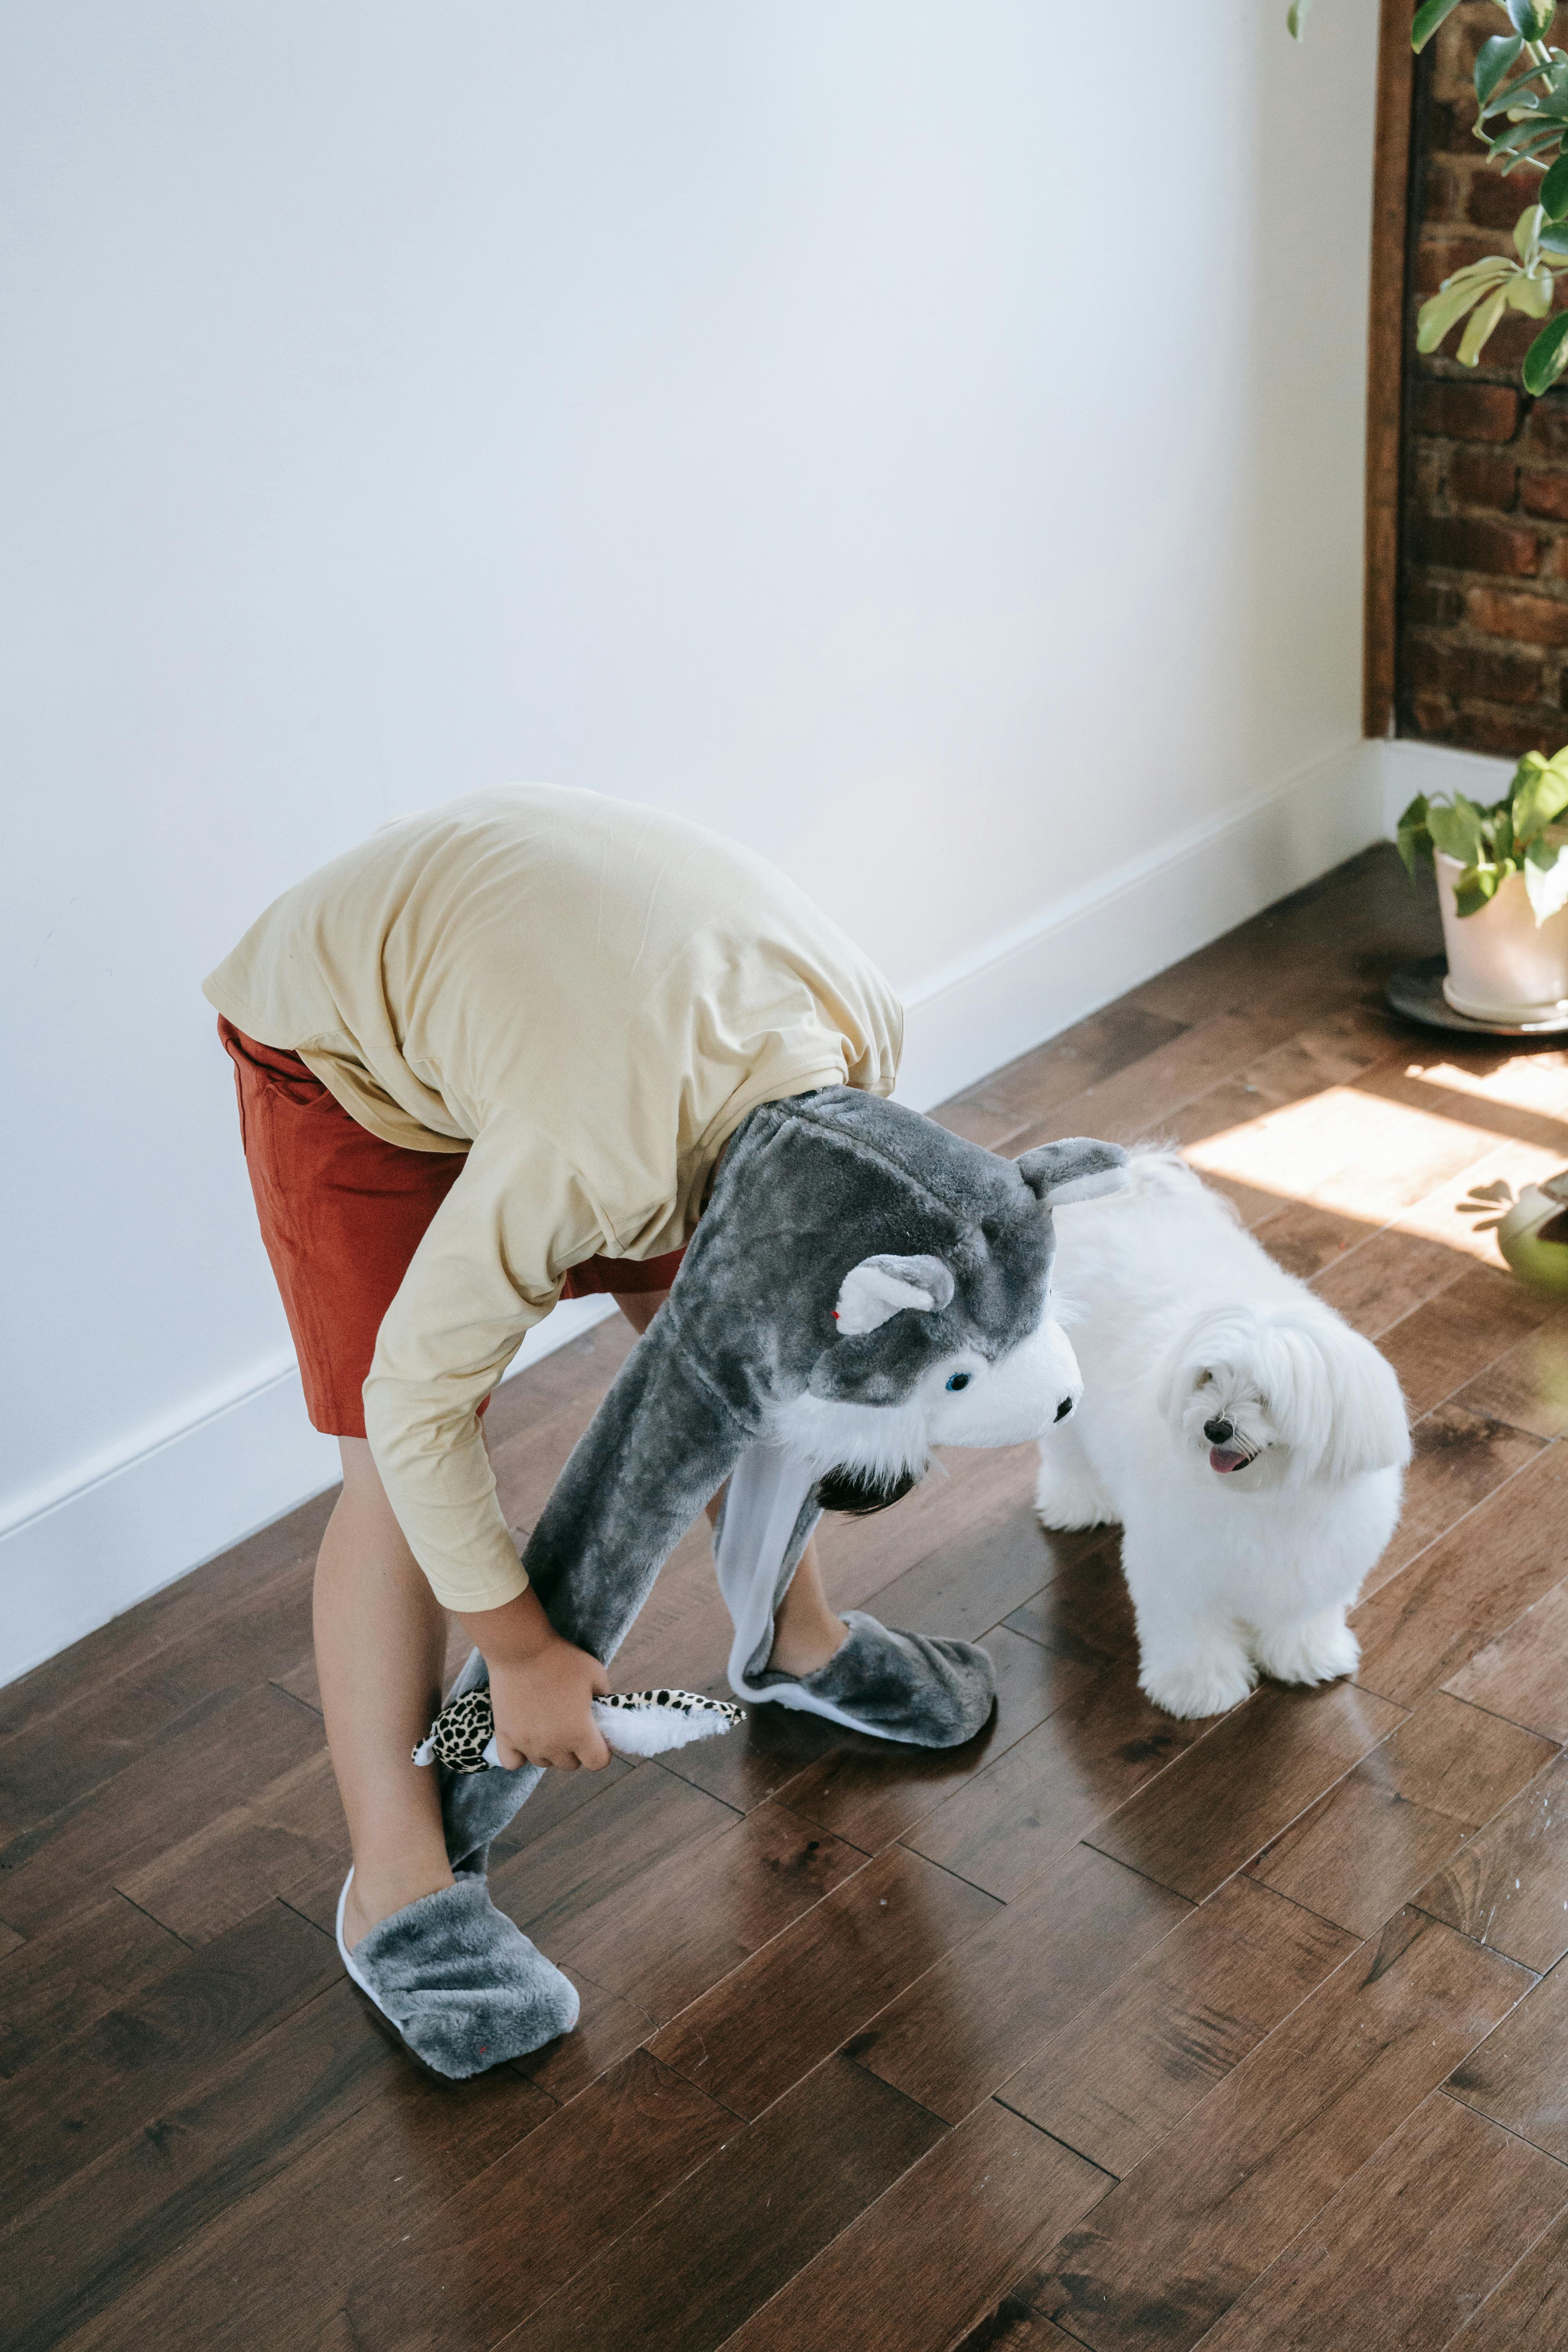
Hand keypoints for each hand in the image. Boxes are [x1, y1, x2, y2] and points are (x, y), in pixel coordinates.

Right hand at [488, 1636, 611, 1770]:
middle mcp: (554, 1745)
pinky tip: (525, 1738)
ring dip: (549, 1750)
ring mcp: (527, 1743)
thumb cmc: (561, 1659)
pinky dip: (520, 1755)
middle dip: (575, 1748)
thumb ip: (604, 1698)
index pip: (598, 1763)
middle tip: (571, 1724)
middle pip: (570, 1764)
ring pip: (543, 1762)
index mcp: (580, 1733)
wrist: (521, 1648)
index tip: (597, 1736)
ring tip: (547, 1724)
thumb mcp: (596, 1674)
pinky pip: (513, 1762)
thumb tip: (602, 1709)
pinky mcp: (505, 1736)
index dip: (602, 1751)